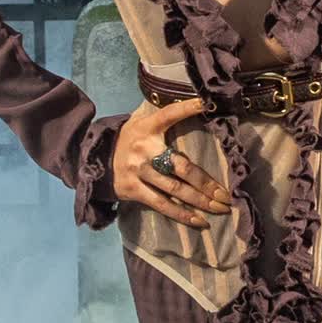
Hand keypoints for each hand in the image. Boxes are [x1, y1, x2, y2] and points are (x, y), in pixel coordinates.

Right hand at [112, 96, 231, 226]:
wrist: (95, 157)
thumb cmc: (129, 138)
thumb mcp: (140, 120)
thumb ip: (162, 113)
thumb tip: (193, 101)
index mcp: (147, 127)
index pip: (169, 114)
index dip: (187, 108)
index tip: (204, 104)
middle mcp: (144, 150)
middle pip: (181, 167)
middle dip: (206, 182)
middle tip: (226, 194)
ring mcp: (139, 172)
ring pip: (175, 190)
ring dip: (201, 201)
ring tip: (221, 208)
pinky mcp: (133, 190)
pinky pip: (162, 205)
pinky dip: (182, 215)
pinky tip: (200, 221)